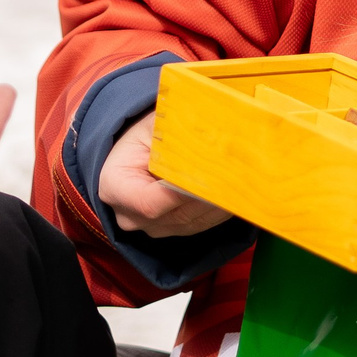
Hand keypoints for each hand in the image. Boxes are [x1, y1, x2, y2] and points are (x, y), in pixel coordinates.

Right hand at [97, 111, 231, 238]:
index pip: (151, 202)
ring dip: (220, 205)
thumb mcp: (153, 125)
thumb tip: (211, 133)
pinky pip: (200, 225)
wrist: (135, 151)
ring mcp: (151, 228)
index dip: (183, 194)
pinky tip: (236, 193)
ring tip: (243, 183)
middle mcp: (129, 216)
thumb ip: (175, 132)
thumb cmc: (141, 135)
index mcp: (114, 187)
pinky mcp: (171, 230)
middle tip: (238, 178)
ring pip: (193, 222)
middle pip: (177, 214)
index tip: (212, 178)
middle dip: (210, 197)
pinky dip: (219, 211)